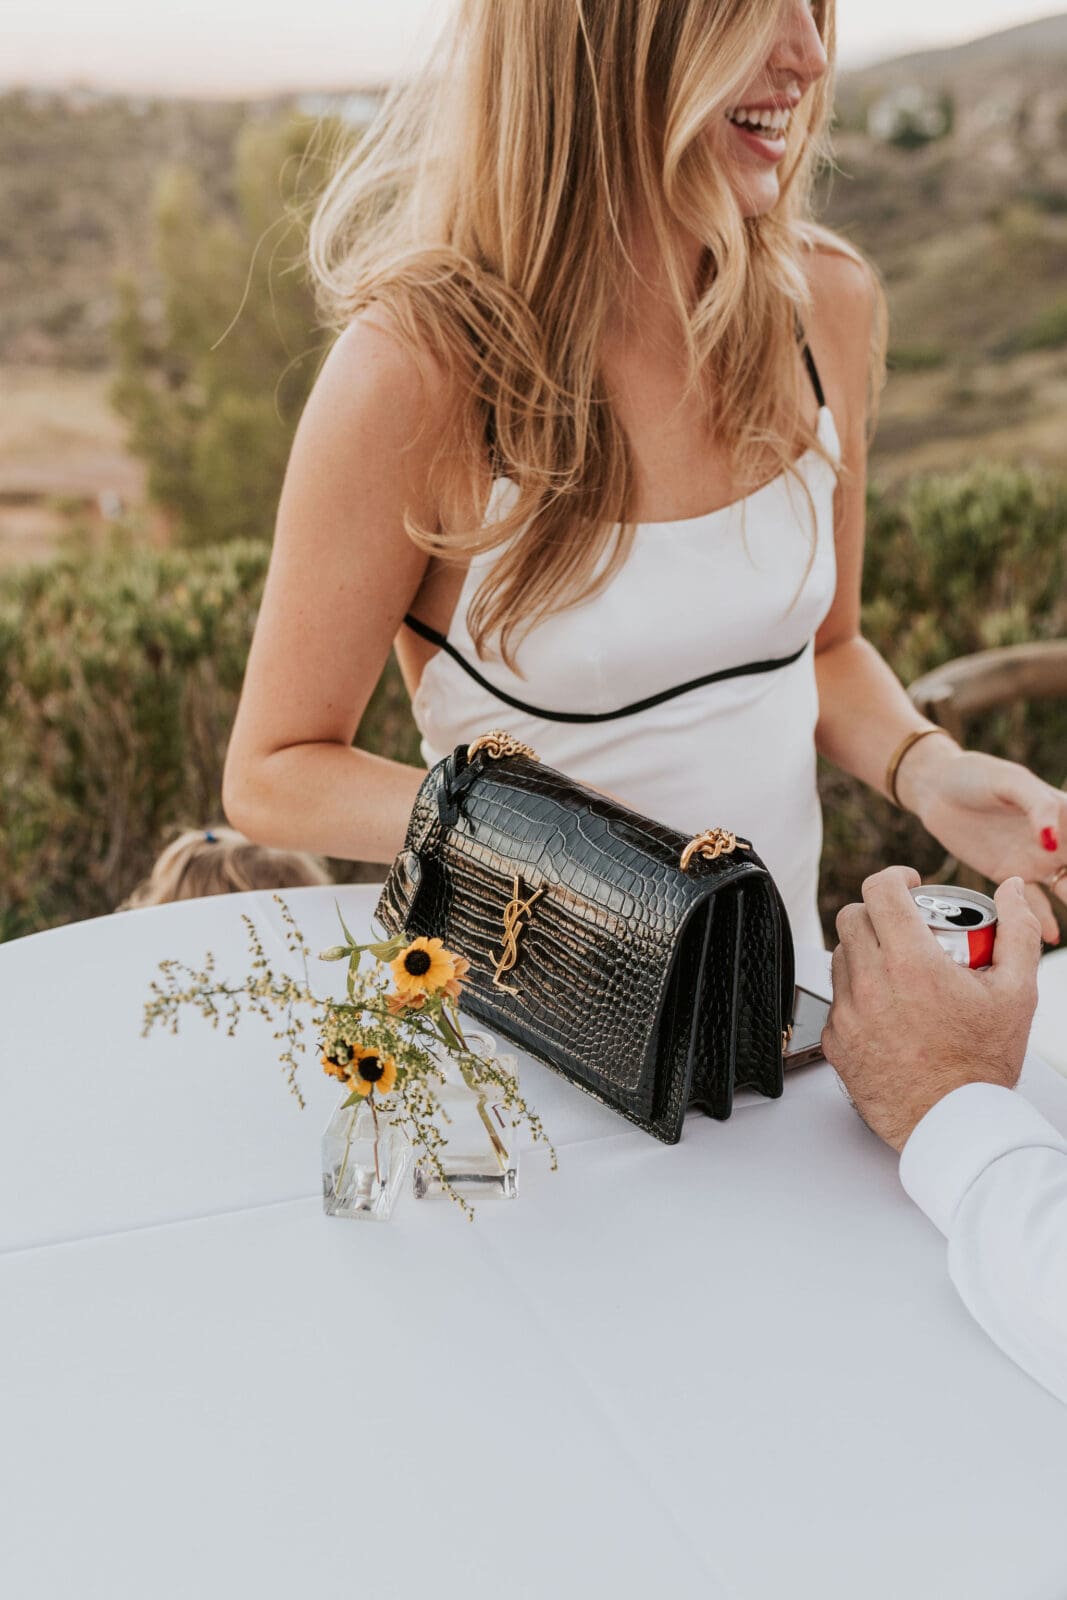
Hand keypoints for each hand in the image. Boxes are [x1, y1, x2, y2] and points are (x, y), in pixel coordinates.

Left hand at [821, 865, 1041, 1152]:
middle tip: (904, 927)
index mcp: (911, 962)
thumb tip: (1010, 889)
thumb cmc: (983, 1064)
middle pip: (852, 917)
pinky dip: (856, 993)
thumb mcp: (1017, 993)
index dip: (894, 877)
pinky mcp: (836, 1041)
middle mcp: (870, 982)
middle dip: (878, 912)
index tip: (910, 884)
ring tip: (898, 969)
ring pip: (840, 956)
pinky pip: (836, 999)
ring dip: (863, 950)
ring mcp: (848, 1013)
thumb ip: (1018, 931)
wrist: (952, 1124)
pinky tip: (886, 1007)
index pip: (879, 890)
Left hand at [898, 736, 1066, 944]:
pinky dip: (1043, 920)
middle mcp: (1057, 839)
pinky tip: (1051, 936)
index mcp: (1065, 812)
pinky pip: (1032, 902)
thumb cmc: (975, 774)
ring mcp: (1035, 859)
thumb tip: (1052, 840)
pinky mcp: (1009, 875)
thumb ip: (1038, 807)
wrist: (935, 788)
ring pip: (1066, 889)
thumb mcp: (1010, 781)